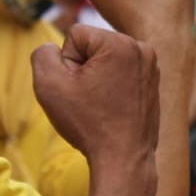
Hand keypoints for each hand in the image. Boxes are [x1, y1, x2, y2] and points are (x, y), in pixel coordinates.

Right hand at [32, 25, 160, 166]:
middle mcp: (141, 48)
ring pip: (104, 60)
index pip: (74, 36)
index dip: (67, 63)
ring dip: (96, 79)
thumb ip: (42, 54)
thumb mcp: (48, 85)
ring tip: (102, 105)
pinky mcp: (152, 81)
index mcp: (120, 43)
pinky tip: (113, 108)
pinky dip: (111, 87)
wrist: (124, 159)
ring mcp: (151, 65)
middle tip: (91, 100)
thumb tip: (54, 48)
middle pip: (91, 46)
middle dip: (82, 69)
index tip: (79, 89)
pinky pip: (119, 73)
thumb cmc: (88, 124)